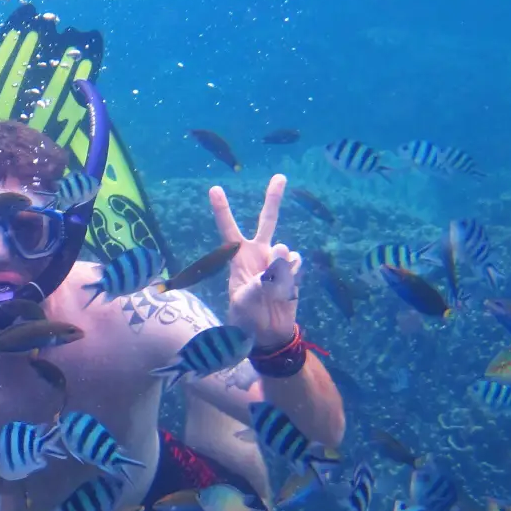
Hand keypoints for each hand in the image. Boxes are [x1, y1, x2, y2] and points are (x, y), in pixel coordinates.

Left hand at [208, 174, 302, 347]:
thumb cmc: (246, 316)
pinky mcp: (292, 271)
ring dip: (280, 268)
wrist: (267, 334)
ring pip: (284, 251)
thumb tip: (284, 248)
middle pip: (267, 221)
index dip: (222, 210)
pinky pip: (296, 264)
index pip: (228, 230)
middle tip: (280, 176)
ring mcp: (276, 261)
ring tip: (271, 290)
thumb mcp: (246, 298)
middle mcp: (258, 254)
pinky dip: (292, 276)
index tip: (214, 189)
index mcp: (238, 258)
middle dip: (273, 199)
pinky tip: (285, 290)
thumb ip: (266, 273)